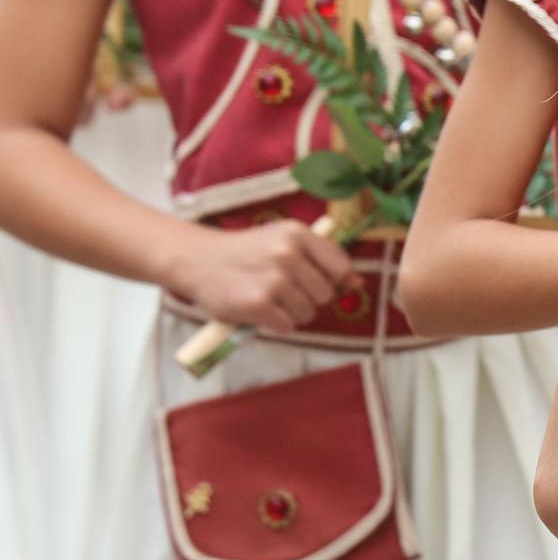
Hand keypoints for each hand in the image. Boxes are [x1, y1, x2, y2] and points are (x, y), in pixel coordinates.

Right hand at [170, 220, 356, 332]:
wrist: (197, 260)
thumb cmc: (246, 252)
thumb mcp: (284, 241)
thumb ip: (321, 258)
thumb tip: (358, 283)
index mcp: (297, 234)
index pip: (340, 266)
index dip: (332, 280)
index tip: (313, 280)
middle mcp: (287, 254)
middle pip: (325, 294)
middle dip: (308, 298)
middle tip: (282, 290)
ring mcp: (273, 280)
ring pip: (308, 313)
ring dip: (292, 313)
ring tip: (269, 298)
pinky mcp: (257, 304)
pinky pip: (288, 326)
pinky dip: (276, 324)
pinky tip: (260, 310)